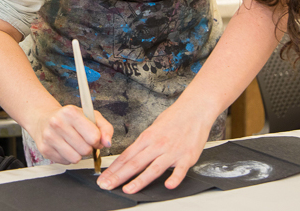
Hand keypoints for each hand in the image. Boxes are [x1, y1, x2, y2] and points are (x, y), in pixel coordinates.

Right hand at [32, 105, 112, 164]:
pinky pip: (66, 162)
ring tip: (74, 144)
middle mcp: (57, 123)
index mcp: (70, 112)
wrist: (44, 119)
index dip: (97, 140)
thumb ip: (105, 128)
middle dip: (88, 148)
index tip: (93, 137)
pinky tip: (64, 147)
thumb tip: (107, 143)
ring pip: (76, 159)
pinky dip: (68, 157)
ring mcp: (49, 137)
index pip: (93, 137)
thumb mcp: (91, 116)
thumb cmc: (70, 118)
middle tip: (83, 140)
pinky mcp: (45, 149)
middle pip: (85, 150)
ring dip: (78, 154)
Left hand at [96, 102, 214, 193]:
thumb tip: (132, 155)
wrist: (195, 109)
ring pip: (153, 168)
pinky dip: (174, 178)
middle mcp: (157, 145)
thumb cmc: (175, 117)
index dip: (113, 169)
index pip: (126, 156)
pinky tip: (168, 185)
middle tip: (106, 185)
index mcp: (147, 137)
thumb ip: (144, 143)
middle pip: (134, 163)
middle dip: (118, 176)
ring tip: (128, 190)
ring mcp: (172, 152)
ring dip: (140, 180)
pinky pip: (180, 170)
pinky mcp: (187, 157)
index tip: (104, 178)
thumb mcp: (153, 128)